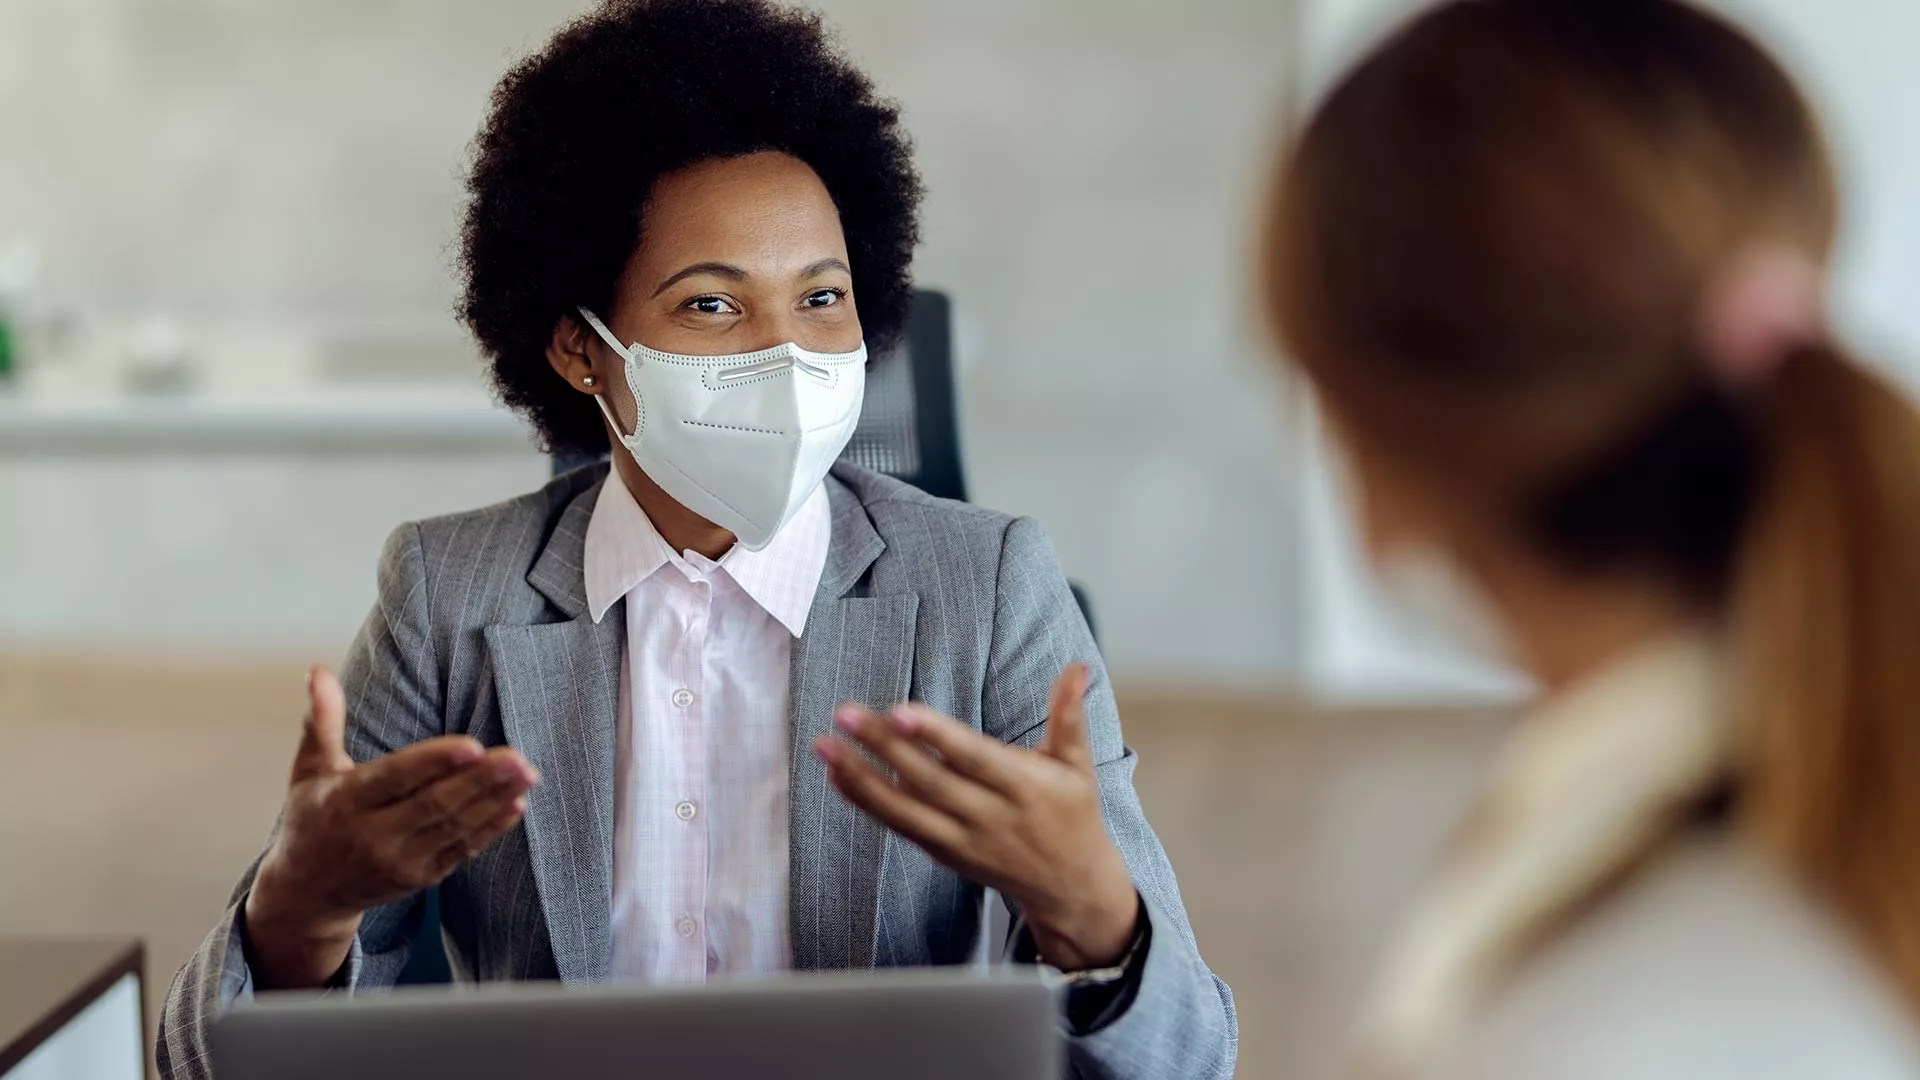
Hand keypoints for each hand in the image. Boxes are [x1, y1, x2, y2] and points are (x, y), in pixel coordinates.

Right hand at [243, 667, 539, 988]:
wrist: (307, 893)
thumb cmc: (312, 819)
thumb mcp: (309, 770)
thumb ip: (322, 720)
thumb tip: (318, 670)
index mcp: (345, 802)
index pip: (395, 778)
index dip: (434, 763)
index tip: (472, 746)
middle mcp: (372, 835)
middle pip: (434, 804)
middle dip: (480, 781)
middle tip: (519, 757)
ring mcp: (399, 861)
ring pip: (454, 828)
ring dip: (495, 800)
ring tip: (528, 773)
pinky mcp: (420, 878)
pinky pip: (461, 851)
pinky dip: (491, 829)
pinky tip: (516, 805)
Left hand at [816, 663, 1138, 970]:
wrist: (1068, 887)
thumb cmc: (1073, 814)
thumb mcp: (1077, 765)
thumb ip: (1070, 715)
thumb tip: (1078, 666)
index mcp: (1022, 788)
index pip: (973, 758)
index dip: (937, 735)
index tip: (901, 710)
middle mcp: (988, 817)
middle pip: (929, 780)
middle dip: (884, 747)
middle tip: (846, 713)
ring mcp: (962, 840)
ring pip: (904, 809)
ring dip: (860, 777)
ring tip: (824, 744)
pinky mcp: (943, 854)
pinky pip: (899, 827)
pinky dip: (866, 802)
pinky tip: (837, 775)